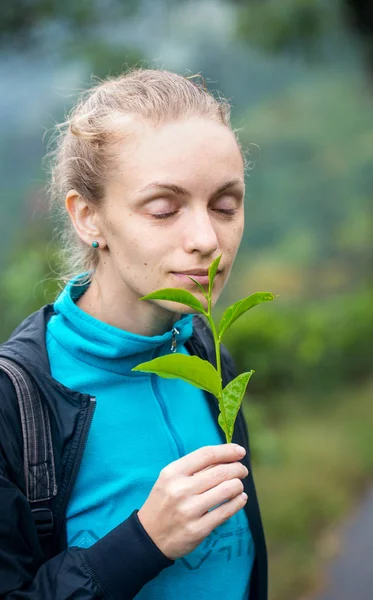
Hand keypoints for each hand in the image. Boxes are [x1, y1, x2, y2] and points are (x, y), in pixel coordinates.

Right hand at [137, 444, 248, 559]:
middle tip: (242, 471)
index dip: (227, 451)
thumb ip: (195, 469)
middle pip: (220, 471)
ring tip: (239, 486)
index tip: (240, 451)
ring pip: (227, 490)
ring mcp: (189, 510)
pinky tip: (240, 498)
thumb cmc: (164, 502)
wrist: (149, 537)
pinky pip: (226, 511)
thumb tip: (226, 458)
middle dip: (238, 468)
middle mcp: (180, 489)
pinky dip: (238, 502)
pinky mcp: (198, 529)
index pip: (206, 454)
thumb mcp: (170, 480)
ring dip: (239, 485)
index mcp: (173, 472)